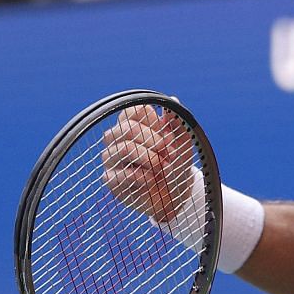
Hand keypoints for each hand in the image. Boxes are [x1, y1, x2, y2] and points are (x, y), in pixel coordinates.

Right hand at [100, 105, 196, 222]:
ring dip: (150, 159)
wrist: (176, 193)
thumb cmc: (176, 163)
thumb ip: (178, 121)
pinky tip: (153, 180)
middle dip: (153, 141)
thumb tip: (173, 100)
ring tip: (163, 167)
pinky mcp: (110, 179)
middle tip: (168, 152)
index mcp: (132, 124)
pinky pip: (122, 173)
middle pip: (126, 128)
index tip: (168, 136)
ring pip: (124, 149)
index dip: (153, 123)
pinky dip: (144, 177)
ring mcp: (111, 158)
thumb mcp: (183, 141)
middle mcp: (117, 139)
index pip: (132, 111)